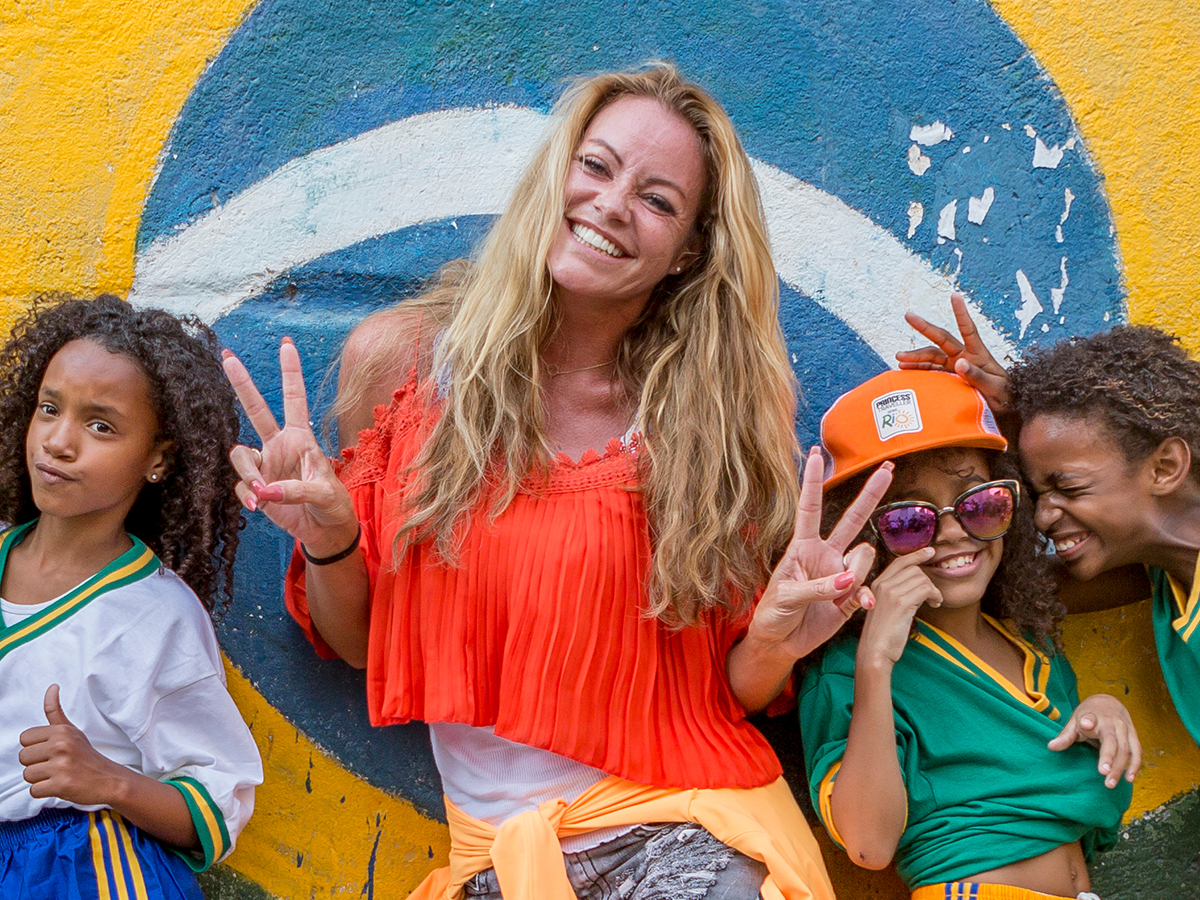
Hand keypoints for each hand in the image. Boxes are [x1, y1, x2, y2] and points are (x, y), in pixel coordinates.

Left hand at [19, 685, 123, 805]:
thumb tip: (52, 687)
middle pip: (23, 757)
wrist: (109, 779)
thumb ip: (56, 711)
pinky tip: (60, 786)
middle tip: (55, 765)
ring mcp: (61, 765)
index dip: (36, 747)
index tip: (52, 751)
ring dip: (40, 779)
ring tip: (58, 775)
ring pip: (27, 775)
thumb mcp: (72, 731)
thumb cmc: (86, 755)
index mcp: (61, 731)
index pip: (25, 738)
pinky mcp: (61, 784)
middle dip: (36, 764)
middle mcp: (61, 745)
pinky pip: (34, 791)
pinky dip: (45, 792)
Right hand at [223, 338, 358, 554]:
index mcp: (301, 439)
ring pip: (240, 455)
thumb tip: (263, 491)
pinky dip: (246, 495)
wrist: (326, 532)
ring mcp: (266, 466)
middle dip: (242, 384)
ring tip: (262, 493)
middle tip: (227, 356)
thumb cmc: (333, 506)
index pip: (295, 399)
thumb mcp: (324, 494)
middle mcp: (279, 446)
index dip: (291, 373)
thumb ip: (295, 490)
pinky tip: (259, 506)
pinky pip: (240, 485)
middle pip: (256, 410)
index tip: (287, 345)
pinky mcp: (256, 488)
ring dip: (247, 473)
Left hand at [746, 448, 893, 659]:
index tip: (816, 453)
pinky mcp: (850, 597)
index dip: (813, 481)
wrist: (779, 643)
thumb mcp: (786, 597)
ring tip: (842, 593)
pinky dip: (867, 596)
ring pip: (864, 557)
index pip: (809, 507)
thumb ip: (817, 587)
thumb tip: (849, 581)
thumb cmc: (773, 614)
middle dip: (870, 494)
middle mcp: (825, 555)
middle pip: (852, 519)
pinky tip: (865, 604)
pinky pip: (868, 589)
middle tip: (889, 467)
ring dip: (857, 573)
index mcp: (802, 547)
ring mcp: (840, 574)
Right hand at [857, 550, 941, 665]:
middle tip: (933, 594)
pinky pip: (926, 589)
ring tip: (934, 601)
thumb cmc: (882, 636)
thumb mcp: (886, 610)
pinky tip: (935, 604)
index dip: (916, 555)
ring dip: (933, 589)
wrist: (874, 652)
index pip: (899, 562)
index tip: (930, 552)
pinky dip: (935, 595)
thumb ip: (896, 595)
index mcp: (876, 584)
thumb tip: (918, 585)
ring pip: (922, 578)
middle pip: (914, 569)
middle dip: (928, 580)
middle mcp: (882, 584)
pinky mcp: (900, 602)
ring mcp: (890, 592)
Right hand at [895, 292, 1010, 412]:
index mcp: (977, 353)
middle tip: (908, 315)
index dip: (961, 313)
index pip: (968, 329)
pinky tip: (905, 369)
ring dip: (915, 356)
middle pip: (940, 339)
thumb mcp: (995, 386)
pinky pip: (930, 371)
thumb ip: (977, 375)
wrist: (1003, 406)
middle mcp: (963, 355)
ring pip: (931, 356)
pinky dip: (917, 369)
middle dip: (924, 327)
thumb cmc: (1004, 394)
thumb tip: (959, 362)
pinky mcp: (948, 378)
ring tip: (899, 358)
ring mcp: (954, 366)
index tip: (955, 296)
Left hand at [1048, 693, 1141, 787]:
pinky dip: (1135, 766)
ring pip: (1125, 750)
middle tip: (1103, 773)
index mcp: (1093, 717)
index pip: (1090, 719)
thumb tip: (1050, 747)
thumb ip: (1065, 736)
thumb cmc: (1087, 716)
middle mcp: (1111, 723)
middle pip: (1112, 741)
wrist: (1108, 702)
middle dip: (1108, 757)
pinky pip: (1137, 752)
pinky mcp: (1133, 736)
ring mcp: (1125, 729)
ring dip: (1120, 767)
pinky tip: (1129, 779)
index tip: (1085, 724)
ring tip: (1111, 783)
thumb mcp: (1074, 722)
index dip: (1088, 722)